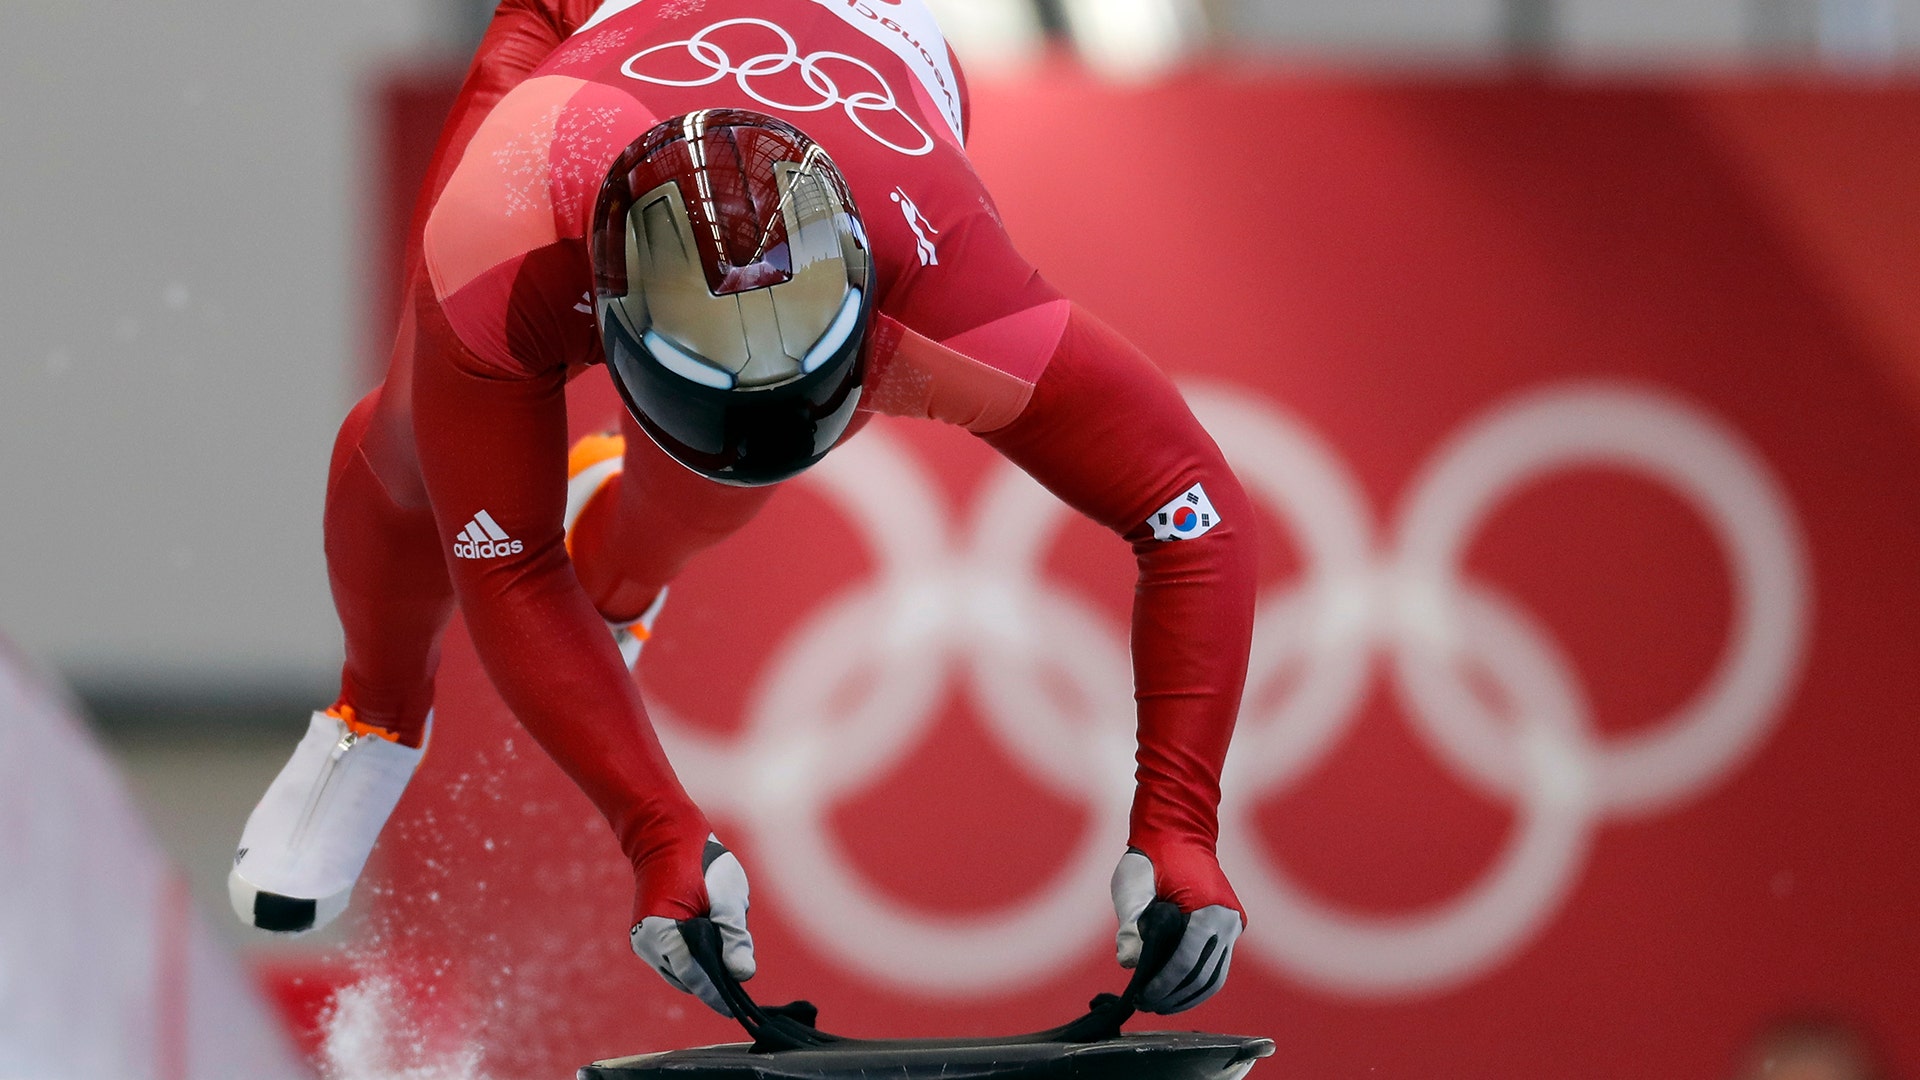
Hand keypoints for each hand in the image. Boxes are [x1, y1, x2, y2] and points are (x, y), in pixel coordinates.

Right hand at [630, 835, 754, 1014]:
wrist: (666, 835)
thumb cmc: (701, 862)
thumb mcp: (727, 898)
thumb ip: (735, 937)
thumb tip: (743, 975)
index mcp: (664, 933)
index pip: (695, 977)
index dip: (717, 994)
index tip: (735, 1010)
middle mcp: (648, 942)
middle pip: (686, 977)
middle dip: (712, 979)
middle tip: (738, 976)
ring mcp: (644, 940)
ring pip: (679, 970)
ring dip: (702, 967)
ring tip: (725, 950)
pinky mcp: (647, 935)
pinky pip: (673, 958)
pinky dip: (692, 957)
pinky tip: (709, 941)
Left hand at [1111, 847, 1242, 1013]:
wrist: (1179, 831)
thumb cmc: (1152, 856)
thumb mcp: (1132, 883)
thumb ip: (1129, 922)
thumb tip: (1129, 962)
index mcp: (1210, 908)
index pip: (1187, 959)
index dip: (1164, 983)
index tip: (1143, 996)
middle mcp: (1229, 920)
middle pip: (1204, 975)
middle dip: (1174, 996)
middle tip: (1146, 1005)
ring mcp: (1232, 925)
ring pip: (1214, 977)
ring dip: (1187, 996)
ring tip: (1158, 1004)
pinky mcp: (1228, 929)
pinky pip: (1216, 967)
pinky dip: (1196, 983)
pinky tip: (1173, 991)